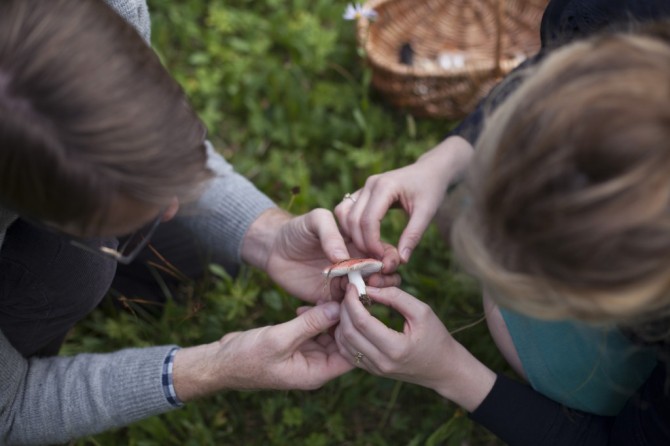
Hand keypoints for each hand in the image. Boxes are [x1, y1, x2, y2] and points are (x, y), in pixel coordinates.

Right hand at [173, 301, 352, 399]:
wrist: (220, 362)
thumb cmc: (247, 358)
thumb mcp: (280, 339)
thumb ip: (309, 324)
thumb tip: (337, 308)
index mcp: (316, 373)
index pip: (351, 355)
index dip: (355, 332)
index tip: (354, 306)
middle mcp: (315, 366)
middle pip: (344, 343)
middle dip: (345, 320)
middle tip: (345, 295)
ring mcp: (306, 355)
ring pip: (330, 334)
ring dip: (329, 315)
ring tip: (328, 295)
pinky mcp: (297, 344)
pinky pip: (314, 330)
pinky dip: (314, 317)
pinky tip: (305, 305)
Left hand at [242, 207, 400, 303]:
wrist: (273, 249)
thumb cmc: (297, 229)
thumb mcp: (315, 220)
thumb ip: (331, 232)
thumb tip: (343, 257)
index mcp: (360, 244)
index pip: (385, 254)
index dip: (389, 260)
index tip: (383, 265)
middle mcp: (357, 266)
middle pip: (383, 279)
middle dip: (383, 282)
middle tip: (370, 282)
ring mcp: (345, 284)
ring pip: (366, 297)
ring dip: (362, 298)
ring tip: (348, 293)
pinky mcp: (329, 300)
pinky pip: (343, 309)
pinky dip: (342, 309)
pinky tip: (330, 302)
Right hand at [334, 136, 473, 262]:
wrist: (430, 171)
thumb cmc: (430, 189)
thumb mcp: (427, 212)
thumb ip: (413, 235)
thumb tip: (401, 260)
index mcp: (385, 186)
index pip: (368, 220)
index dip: (372, 243)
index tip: (382, 258)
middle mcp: (369, 185)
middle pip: (353, 220)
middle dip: (362, 243)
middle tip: (376, 260)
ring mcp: (363, 187)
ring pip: (344, 215)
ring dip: (352, 236)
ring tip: (370, 252)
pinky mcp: (362, 193)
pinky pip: (346, 211)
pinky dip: (349, 228)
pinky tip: (363, 241)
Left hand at [334, 285, 495, 410]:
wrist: (444, 369)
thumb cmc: (437, 337)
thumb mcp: (422, 311)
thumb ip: (396, 297)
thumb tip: (369, 289)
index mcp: (395, 348)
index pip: (362, 321)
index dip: (352, 301)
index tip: (353, 285)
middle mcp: (381, 362)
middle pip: (349, 332)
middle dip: (344, 308)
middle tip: (349, 293)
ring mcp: (375, 369)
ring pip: (344, 344)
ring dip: (341, 321)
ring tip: (349, 304)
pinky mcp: (372, 370)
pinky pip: (348, 352)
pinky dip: (344, 334)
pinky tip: (350, 320)